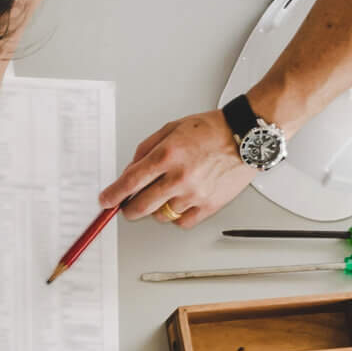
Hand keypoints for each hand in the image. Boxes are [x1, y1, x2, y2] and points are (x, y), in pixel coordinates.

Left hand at [100, 110, 253, 227]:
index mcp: (167, 155)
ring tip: (166, 194)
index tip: (105, 201)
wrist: (246, 137)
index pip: (130, 182)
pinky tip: (180, 202)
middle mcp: (179, 177)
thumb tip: (131, 170)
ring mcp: (195, 194)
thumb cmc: (212, 130)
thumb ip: (146, 149)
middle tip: (127, 205)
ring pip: (161, 216)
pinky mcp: (210, 206)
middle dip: (129, 208)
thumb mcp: (171, 128)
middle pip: (141, 206)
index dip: (113, 195)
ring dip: (156, 209)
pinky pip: (182, 222)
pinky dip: (176, 216)